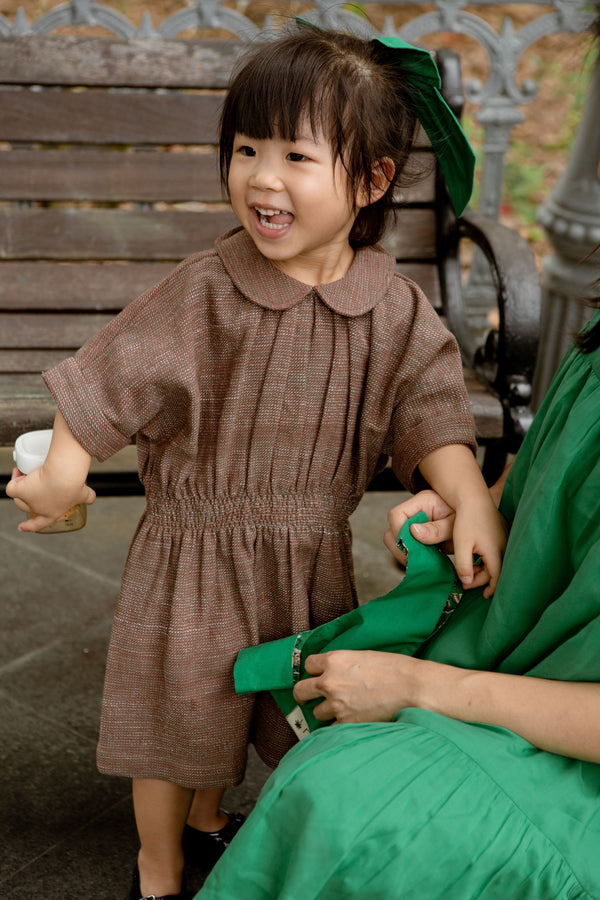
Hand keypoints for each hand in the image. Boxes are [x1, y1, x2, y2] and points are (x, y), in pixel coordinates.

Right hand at [6, 465, 95, 532]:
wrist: (64, 476)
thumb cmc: (74, 484)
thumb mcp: (84, 494)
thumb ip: (88, 497)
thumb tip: (91, 497)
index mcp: (52, 513)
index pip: (39, 524)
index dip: (30, 526)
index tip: (21, 527)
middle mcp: (39, 509)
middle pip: (27, 506)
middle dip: (27, 498)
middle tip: (32, 485)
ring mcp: (29, 500)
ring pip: (18, 497)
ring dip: (21, 486)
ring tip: (27, 475)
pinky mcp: (21, 490)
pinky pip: (12, 488)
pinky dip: (15, 479)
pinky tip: (20, 472)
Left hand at [293, 650, 420, 723]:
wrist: (412, 687)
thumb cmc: (394, 668)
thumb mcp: (363, 657)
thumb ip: (343, 665)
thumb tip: (336, 673)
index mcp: (334, 660)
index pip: (308, 665)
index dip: (314, 671)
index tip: (318, 676)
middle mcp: (329, 681)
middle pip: (301, 690)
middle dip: (305, 694)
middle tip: (309, 698)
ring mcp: (336, 704)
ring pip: (316, 713)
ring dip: (326, 712)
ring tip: (342, 711)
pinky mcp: (346, 723)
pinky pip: (331, 729)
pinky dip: (338, 727)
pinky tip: (349, 723)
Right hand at [384, 490, 506, 596]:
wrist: (479, 517)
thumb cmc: (470, 516)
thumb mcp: (456, 524)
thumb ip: (437, 529)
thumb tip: (413, 532)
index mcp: (421, 502)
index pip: (396, 515)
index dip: (399, 534)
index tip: (412, 551)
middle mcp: (413, 513)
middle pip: (390, 532)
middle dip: (400, 550)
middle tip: (417, 562)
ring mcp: (414, 525)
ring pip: (395, 544)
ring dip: (407, 556)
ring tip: (425, 564)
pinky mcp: (418, 537)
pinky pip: (407, 550)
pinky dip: (415, 558)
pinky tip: (428, 563)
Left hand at [452, 499, 506, 596]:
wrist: (473, 497)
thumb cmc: (466, 520)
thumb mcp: (461, 544)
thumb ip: (464, 564)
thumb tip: (467, 581)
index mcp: (495, 551)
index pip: (497, 576)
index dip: (492, 588)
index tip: (484, 595)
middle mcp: (504, 546)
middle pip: (498, 570)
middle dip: (483, 579)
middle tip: (466, 583)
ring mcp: (504, 538)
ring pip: (498, 561)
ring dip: (486, 569)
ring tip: (471, 571)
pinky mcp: (501, 532)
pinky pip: (499, 551)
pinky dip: (489, 559)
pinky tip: (477, 558)